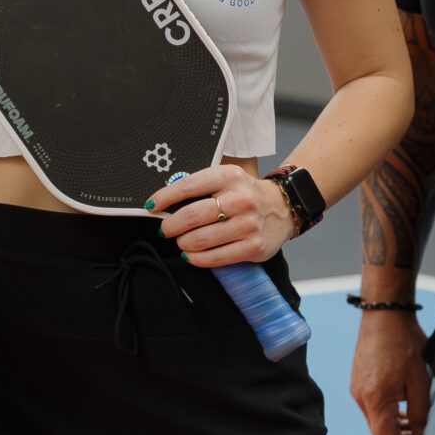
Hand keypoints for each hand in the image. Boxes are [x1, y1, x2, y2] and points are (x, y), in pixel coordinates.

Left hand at [145, 166, 290, 267]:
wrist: (283, 207)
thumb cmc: (246, 193)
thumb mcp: (226, 178)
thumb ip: (199, 187)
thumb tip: (164, 202)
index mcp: (229, 176)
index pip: (188, 186)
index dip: (165, 197)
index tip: (152, 205)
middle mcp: (240, 199)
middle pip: (192, 216)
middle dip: (171, 225)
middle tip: (166, 229)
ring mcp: (248, 225)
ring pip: (200, 240)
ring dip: (183, 243)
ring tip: (181, 241)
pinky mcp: (253, 247)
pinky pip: (215, 258)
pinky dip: (196, 258)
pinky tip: (192, 254)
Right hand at [348, 306, 430, 434]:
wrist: (385, 314)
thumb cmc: (405, 344)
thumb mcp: (420, 381)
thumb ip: (419, 413)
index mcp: (375, 399)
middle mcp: (360, 396)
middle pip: (378, 433)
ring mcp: (356, 388)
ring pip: (374, 420)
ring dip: (393, 428)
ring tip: (415, 425)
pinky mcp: (357, 380)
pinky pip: (370, 406)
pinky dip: (386, 414)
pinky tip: (402, 408)